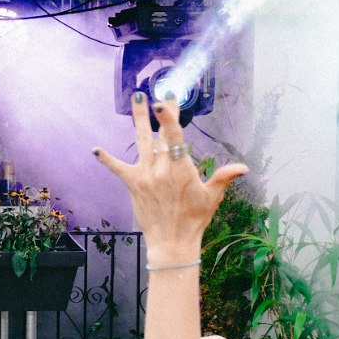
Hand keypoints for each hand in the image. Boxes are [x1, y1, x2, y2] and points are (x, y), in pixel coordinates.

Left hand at [93, 95, 246, 263]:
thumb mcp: (212, 197)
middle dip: (159, 113)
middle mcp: (161, 169)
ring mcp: (146, 176)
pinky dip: (107, 159)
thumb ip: (224, 177)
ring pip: (141, 142)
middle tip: (157, 95)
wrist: (172, 242)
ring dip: (138, 119)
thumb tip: (243, 167)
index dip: (168, 118)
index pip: (174, 137)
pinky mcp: (134, 185)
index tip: (165, 101)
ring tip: (135, 98)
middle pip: (159, 134)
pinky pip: (118, 168)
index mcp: (181, 169)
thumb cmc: (194, 220)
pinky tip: (95, 149)